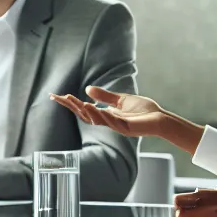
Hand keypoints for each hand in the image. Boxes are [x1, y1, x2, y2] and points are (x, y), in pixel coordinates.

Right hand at [52, 86, 203, 154]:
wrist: (161, 119)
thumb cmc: (144, 111)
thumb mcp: (121, 100)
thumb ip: (105, 96)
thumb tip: (87, 89)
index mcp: (106, 115)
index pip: (84, 110)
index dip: (70, 103)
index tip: (56, 96)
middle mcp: (108, 122)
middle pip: (85, 115)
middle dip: (72, 107)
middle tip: (59, 97)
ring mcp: (116, 126)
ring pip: (96, 120)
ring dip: (85, 110)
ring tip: (75, 101)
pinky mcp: (126, 128)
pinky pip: (111, 122)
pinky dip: (101, 115)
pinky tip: (93, 108)